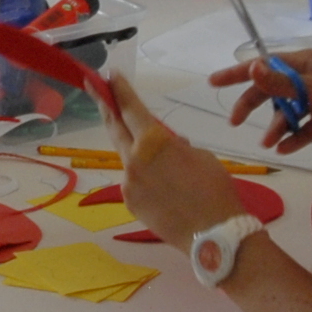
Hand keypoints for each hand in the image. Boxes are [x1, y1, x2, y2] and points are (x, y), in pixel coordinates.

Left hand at [112, 78, 246, 244]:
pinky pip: (134, 181)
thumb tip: (165, 145)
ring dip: (138, 152)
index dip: (119, 90)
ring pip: (128, 158)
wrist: (214, 235)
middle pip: (115, 127)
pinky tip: (166, 190)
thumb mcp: (200, 155)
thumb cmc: (215, 190)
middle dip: (106, 106)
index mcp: (154, 142)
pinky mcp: (129, 202)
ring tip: (166, 167)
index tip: (109, 75)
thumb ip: (175, 145)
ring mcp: (128, 183)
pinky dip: (144, 178)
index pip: (131, 109)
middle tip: (96, 89)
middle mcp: (133, 160)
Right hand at [208, 47, 311, 151]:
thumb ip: (280, 83)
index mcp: (303, 63)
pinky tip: (283, 149)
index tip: (214, 81)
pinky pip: (302, 128)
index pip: (263, 64)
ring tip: (268, 144)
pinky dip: (292, 138)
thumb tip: (251, 68)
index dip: (238, 73)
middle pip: (271, 90)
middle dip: (252, 105)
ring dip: (275, 127)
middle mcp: (308, 79)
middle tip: (235, 122)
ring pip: (286, 112)